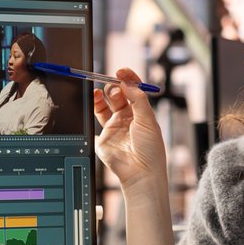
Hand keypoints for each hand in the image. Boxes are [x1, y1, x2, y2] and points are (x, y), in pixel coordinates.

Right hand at [93, 68, 167, 192]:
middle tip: (114, 85)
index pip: (133, 90)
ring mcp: (114, 127)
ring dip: (101, 95)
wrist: (140, 173)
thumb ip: (138, 99)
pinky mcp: (103, 137)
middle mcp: (127, 118)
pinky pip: (95, 119)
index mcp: (141, 113)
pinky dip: (93, 107)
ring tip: (100, 92)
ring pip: (104, 104)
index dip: (127, 79)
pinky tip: (94, 100)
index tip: (121, 71)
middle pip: (117, 94)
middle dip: (114, 86)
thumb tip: (127, 82)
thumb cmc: (150, 150)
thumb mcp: (148, 120)